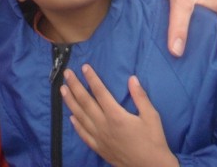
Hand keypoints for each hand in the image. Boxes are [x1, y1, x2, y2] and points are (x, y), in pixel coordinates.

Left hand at [61, 66, 177, 166]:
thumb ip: (140, 97)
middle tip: (66, 73)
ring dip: (70, 102)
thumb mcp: (151, 117)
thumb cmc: (153, 141)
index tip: (84, 67)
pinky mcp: (99, 149)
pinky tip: (71, 118)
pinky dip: (76, 125)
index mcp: (116, 116)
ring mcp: (100, 138)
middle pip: (85, 102)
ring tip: (62, 90)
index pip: (100, 92)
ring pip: (80, 117)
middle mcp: (104, 125)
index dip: (91, 78)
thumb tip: (132, 78)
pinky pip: (84, 135)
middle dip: (75, 86)